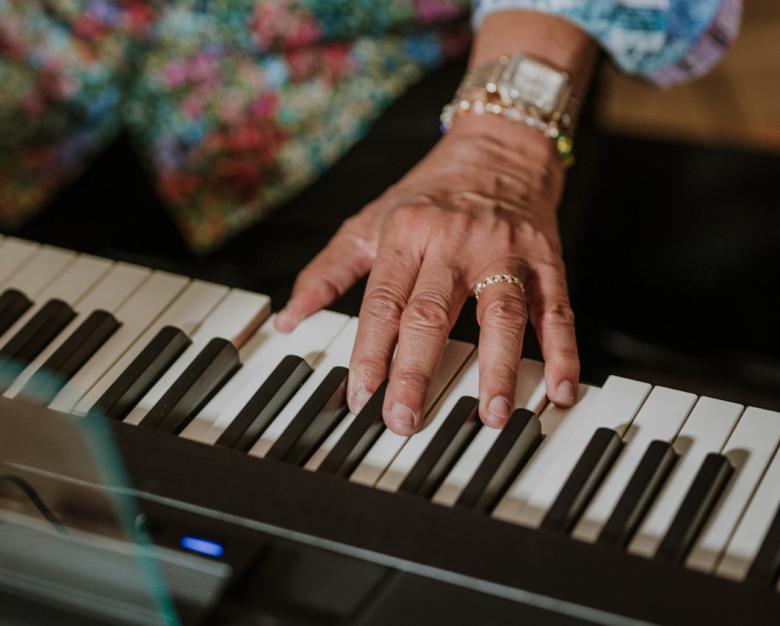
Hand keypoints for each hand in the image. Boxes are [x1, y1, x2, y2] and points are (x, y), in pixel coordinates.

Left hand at [275, 113, 579, 433]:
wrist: (498, 149)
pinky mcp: (547, 260)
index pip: (383, 303)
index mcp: (406, 234)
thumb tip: (289, 319)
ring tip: (490, 416)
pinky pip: (556, 309)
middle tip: (405, 420)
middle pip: (432, 313)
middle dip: (415, 371)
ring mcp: (505, 251)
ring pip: (501, 313)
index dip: (369, 353)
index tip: (360, 397)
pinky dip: (562, 350)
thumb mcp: (369, 223)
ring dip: (497, 368)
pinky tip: (560, 388)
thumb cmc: (428, 195)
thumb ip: (328, 272)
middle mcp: (454, 242)